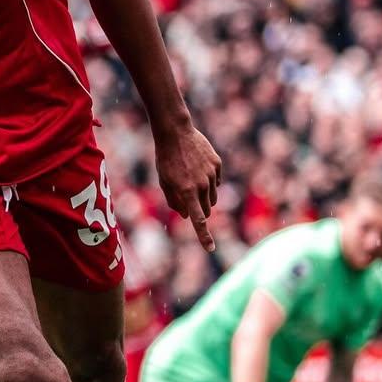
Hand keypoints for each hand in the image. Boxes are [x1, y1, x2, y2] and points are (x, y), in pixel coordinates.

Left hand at [154, 123, 221, 251]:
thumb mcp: (164, 182)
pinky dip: (209, 181)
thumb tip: (188, 216)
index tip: (211, 249)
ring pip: (213, 197)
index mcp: (186, 192)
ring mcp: (212, 174)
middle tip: (188, 199)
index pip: (198, 220)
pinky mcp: (217, 165)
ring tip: (191, 181)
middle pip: (206, 210)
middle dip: (199, 211)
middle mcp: (202, 185)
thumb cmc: (165, 159)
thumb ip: (175, 201)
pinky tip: (198, 169)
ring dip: (204, 197)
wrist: (175, 132)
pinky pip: (217, 181)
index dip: (204, 237)